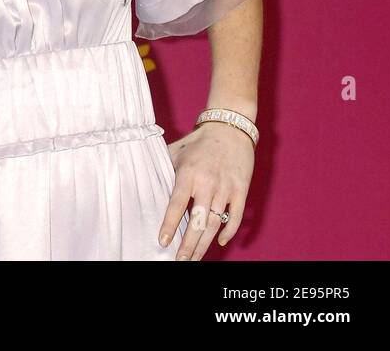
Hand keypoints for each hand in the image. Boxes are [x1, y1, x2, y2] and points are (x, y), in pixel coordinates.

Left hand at [159, 122, 254, 259]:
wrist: (228, 128)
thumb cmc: (197, 143)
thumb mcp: (176, 153)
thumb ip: (165, 171)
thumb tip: (148, 187)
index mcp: (188, 174)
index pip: (176, 204)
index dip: (170, 224)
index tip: (163, 241)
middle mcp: (207, 183)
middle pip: (198, 221)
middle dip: (188, 244)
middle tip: (180, 261)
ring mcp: (226, 188)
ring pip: (215, 223)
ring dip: (205, 244)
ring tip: (194, 258)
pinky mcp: (241, 190)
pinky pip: (235, 216)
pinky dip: (229, 231)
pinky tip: (220, 242)